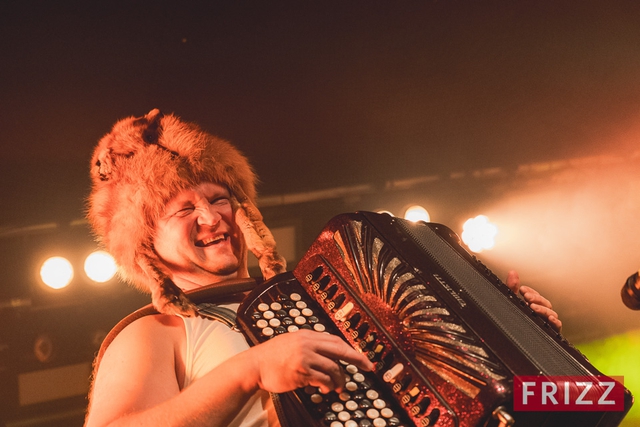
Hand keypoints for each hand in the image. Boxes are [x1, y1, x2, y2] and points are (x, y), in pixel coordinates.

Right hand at [247, 329, 373, 393]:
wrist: (254, 365)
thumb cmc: (271, 356)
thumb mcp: (292, 342)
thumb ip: (309, 344)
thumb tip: (329, 353)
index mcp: (307, 335)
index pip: (335, 340)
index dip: (351, 349)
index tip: (361, 357)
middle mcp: (308, 344)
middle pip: (340, 350)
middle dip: (357, 359)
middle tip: (367, 367)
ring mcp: (305, 357)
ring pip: (333, 368)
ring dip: (339, 380)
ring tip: (338, 387)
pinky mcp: (301, 372)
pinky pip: (323, 379)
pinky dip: (328, 386)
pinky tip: (326, 389)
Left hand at [506, 270, 561, 331]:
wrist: (511, 348)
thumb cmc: (512, 324)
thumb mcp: (510, 303)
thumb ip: (511, 288)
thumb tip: (512, 272)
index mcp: (532, 308)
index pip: (536, 297)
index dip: (531, 292)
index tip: (522, 290)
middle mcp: (541, 316)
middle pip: (545, 303)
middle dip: (536, 298)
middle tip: (526, 297)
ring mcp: (546, 324)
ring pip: (551, 313)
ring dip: (542, 308)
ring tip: (532, 306)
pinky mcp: (550, 334)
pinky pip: (557, 327)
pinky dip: (555, 322)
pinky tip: (549, 318)